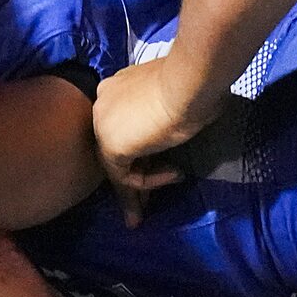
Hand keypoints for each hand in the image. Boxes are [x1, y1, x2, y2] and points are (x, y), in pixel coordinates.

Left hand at [91, 58, 209, 224]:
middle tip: (143, 204)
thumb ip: (168, 113)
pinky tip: (174, 175)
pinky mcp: (110, 146)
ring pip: (117, 165)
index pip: (125, 125)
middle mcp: (104, 103)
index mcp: (117, 88)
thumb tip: (178, 125)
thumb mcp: (178, 100)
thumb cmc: (193, 85)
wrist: (188, 83)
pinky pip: (124, 175)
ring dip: (136, 191)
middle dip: (133, 176)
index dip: (141, 151)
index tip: (160, 163)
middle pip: (118, 147)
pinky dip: (147, 183)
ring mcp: (103, 124)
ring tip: (144, 213)